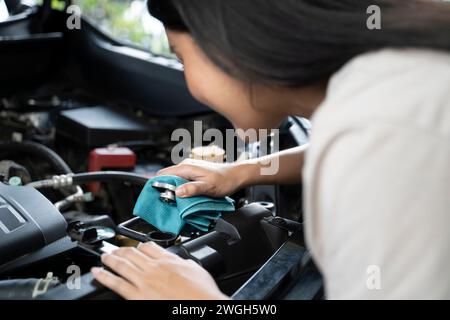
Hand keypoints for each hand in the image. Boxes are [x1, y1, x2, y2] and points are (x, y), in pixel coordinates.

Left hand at [91, 242, 228, 299]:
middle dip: (121, 249)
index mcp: (168, 260)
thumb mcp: (197, 271)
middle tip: (114, 249)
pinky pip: (116, 283)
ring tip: (103, 257)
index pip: (150, 247)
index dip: (140, 245)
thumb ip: (185, 263)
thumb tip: (182, 261)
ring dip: (110, 259)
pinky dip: (104, 276)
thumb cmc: (201, 293)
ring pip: (122, 264)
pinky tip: (97, 272)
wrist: (200, 307)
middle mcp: (154, 268)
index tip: (136, 247)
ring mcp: (144, 281)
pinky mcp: (137, 295)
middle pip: (132, 253)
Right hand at [157, 159, 251, 197]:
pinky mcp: (194, 174)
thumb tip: (177, 192)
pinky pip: (182, 181)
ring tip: (178, 201)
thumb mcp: (208, 187)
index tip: (159, 197)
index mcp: (186, 167)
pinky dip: (181, 189)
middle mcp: (186, 166)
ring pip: (174, 180)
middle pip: (167, 178)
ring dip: (174, 191)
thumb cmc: (225, 180)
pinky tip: (186, 197)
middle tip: (169, 202)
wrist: (236, 176)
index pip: (163, 174)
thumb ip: (192, 189)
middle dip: (166, 190)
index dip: (158, 186)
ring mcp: (190, 170)